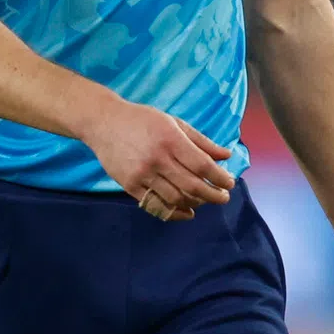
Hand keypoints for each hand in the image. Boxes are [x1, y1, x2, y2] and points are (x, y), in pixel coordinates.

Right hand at [79, 100, 235, 219]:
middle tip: (223, 197)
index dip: (220, 178)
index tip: (229, 183)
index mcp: (170, 139)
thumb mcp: (173, 122)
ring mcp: (142, 174)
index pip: (203, 165)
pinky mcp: (130, 186)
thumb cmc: (143, 120)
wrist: (104, 122)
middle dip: (213, 195)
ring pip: (176, 199)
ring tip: (203, 201)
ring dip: (195, 203)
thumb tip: (226, 156)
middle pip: (192, 186)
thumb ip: (201, 141)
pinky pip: (156, 206)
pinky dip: (175, 213)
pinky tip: (186, 211)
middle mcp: (157, 158)